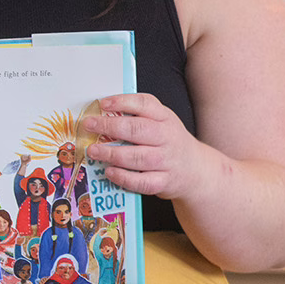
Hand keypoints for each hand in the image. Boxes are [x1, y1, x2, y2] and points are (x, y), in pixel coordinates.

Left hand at [85, 93, 216, 200]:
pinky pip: (141, 181)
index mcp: (165, 118)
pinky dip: (124, 178)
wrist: (195, 169)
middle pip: (137, 130)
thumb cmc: (169, 142)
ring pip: (137, 157)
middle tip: (89, 125)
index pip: (144, 104)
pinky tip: (110, 172)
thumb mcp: (161, 122)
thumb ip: (138, 116)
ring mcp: (166, 161)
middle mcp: (167, 137)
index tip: (102, 104)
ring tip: (93, 151)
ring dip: (111, 154)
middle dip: (109, 127)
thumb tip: (102, 114)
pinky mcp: (163, 181)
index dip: (122, 102)